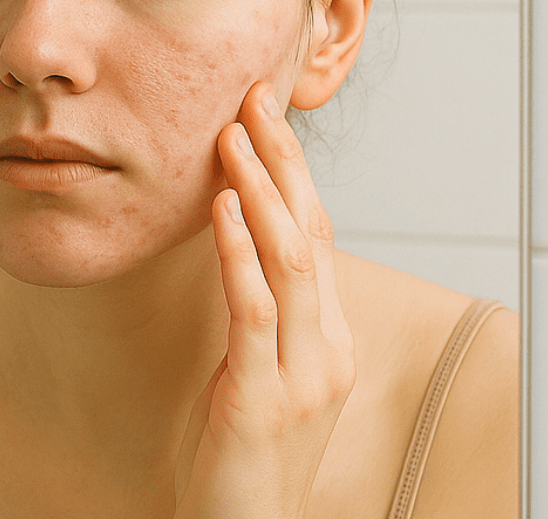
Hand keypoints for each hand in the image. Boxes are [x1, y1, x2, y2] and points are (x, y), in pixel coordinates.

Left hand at [173, 83, 354, 518]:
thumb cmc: (246, 446)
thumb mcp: (264, 367)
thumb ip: (264, 310)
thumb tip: (237, 240)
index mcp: (329, 334)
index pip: (318, 232)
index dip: (293, 170)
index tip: (263, 113)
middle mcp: (328, 347)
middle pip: (313, 231)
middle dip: (282, 161)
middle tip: (253, 100)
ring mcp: (302, 374)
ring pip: (291, 261)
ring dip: (260, 192)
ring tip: (232, 138)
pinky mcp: (261, 400)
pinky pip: (253, 313)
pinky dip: (237, 254)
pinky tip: (218, 209)